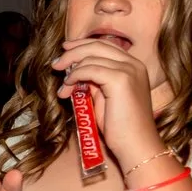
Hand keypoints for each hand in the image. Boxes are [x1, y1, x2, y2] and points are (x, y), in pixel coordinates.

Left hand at [53, 37, 163, 167]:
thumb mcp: (104, 97)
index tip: (65, 50)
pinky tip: (67, 89)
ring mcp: (129, 70)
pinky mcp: (121, 80)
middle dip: (72, 52)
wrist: (135, 145)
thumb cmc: (120, 127)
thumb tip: (75, 73)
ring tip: (63, 88)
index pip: (105, 45)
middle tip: (56, 64)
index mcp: (133, 66)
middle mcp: (133, 64)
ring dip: (71, 71)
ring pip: (91, 57)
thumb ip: (94, 82)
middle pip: (97, 45)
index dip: (82, 45)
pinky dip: (75, 77)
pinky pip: (89, 70)